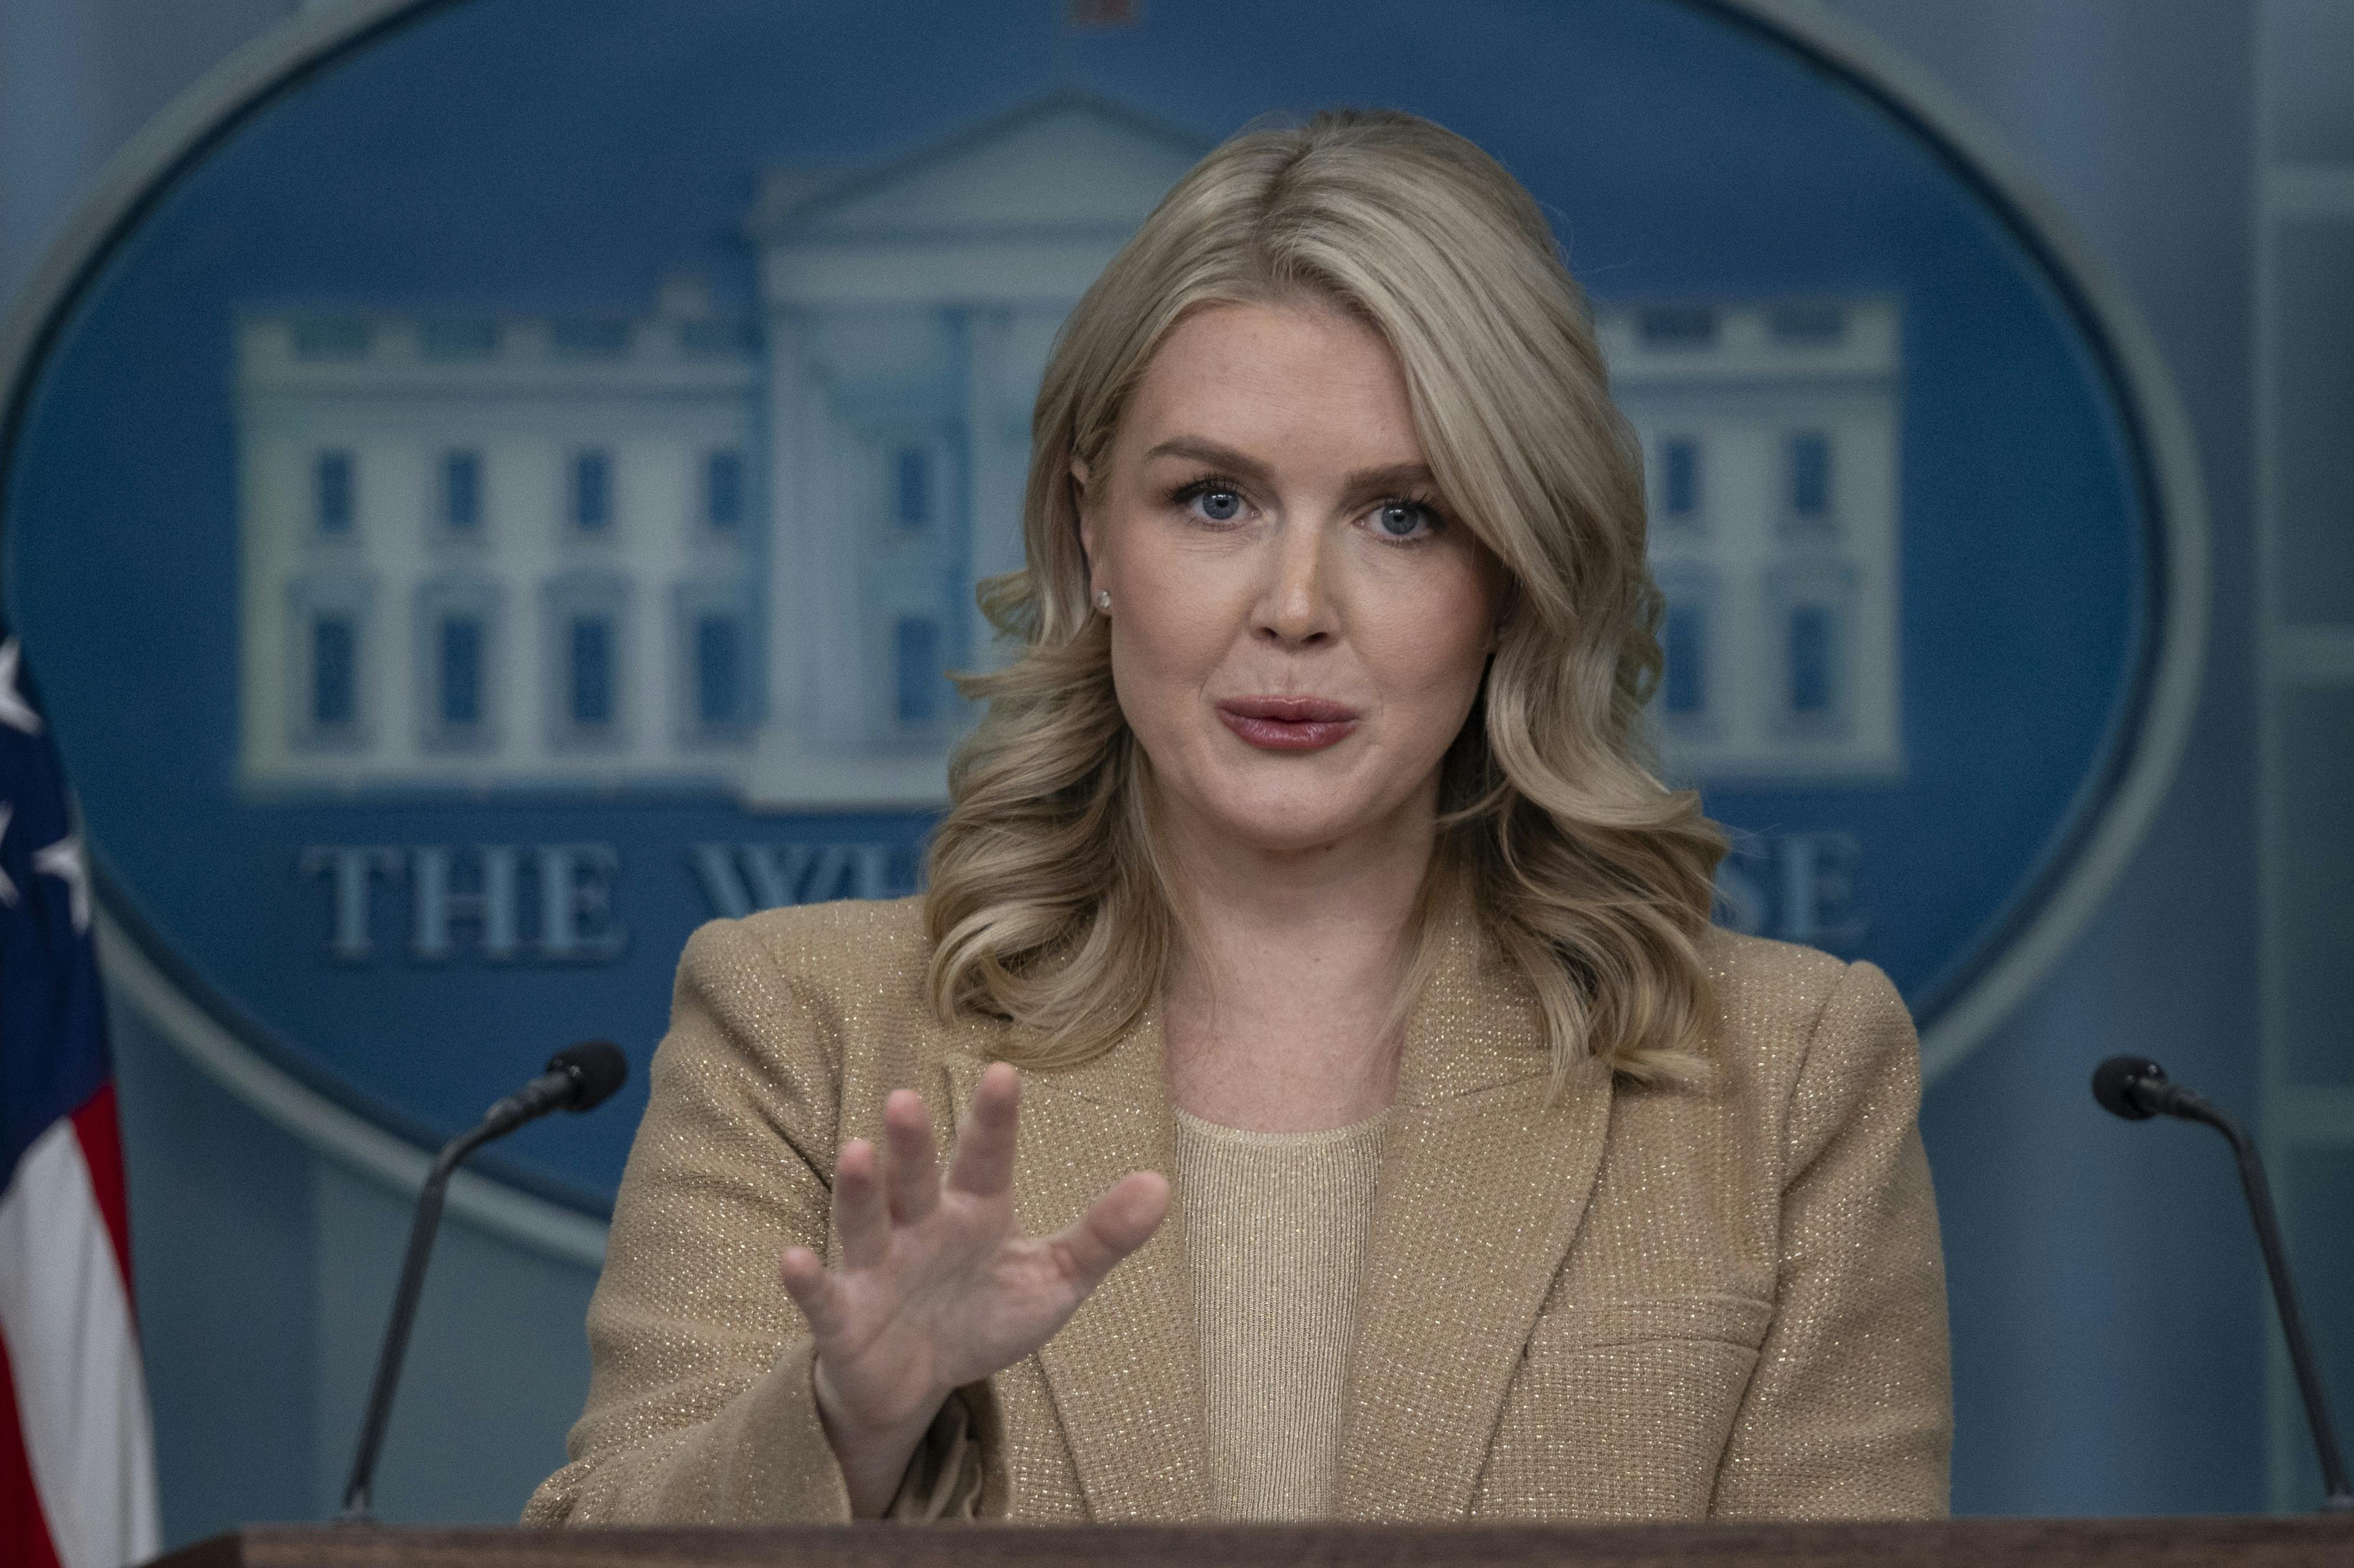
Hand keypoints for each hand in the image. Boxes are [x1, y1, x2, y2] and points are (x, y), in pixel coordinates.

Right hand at [779, 1062, 1169, 1515]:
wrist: (915, 1384)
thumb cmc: (981, 1316)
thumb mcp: (1051, 1282)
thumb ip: (1101, 1236)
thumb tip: (1161, 1185)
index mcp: (973, 1214)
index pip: (986, 1160)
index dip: (993, 1120)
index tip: (1004, 1071)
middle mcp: (919, 1228)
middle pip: (915, 1178)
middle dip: (912, 1143)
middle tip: (906, 1099)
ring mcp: (876, 1269)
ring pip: (865, 1222)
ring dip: (859, 1191)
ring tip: (857, 1151)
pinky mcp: (843, 1318)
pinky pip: (823, 1297)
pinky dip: (806, 1281)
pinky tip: (794, 1259)